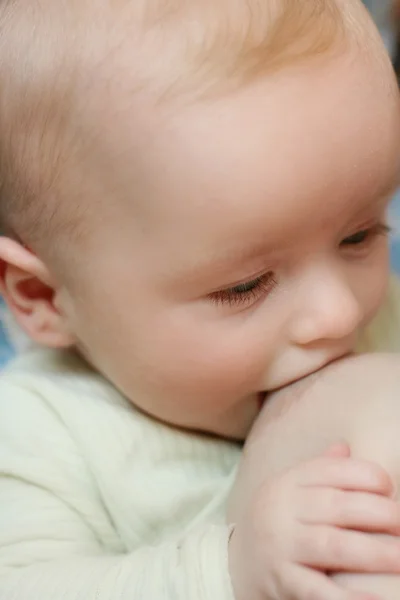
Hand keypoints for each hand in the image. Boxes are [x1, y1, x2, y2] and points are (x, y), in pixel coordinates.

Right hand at [229, 444, 399, 599]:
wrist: (235, 561)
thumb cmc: (278, 521)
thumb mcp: (291, 490)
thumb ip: (319, 470)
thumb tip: (346, 447)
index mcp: (288, 482)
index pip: (329, 471)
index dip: (363, 475)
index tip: (388, 487)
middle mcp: (281, 510)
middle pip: (336, 506)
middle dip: (377, 513)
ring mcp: (280, 546)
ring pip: (331, 546)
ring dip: (373, 552)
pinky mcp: (281, 581)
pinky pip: (316, 590)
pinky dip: (346, 597)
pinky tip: (375, 598)